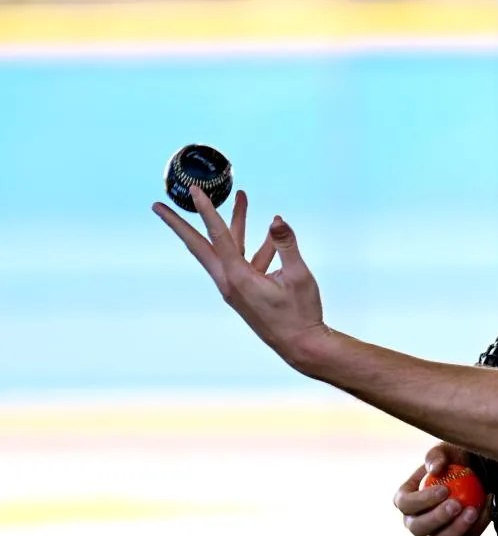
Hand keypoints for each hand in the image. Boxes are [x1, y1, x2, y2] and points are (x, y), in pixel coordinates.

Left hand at [152, 187, 327, 363]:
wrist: (301, 345)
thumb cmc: (301, 313)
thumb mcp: (299, 277)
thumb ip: (286, 245)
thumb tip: (277, 220)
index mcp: (238, 278)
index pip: (218, 236)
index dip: (206, 210)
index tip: (195, 191)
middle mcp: (229, 282)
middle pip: (198, 245)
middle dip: (179, 224)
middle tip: (159, 205)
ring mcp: (235, 288)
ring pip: (225, 249)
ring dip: (234, 224)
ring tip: (242, 198)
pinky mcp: (245, 292)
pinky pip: (244, 261)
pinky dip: (256, 246)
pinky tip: (271, 235)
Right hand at [394, 443, 492, 535]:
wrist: (474, 475)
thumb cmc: (453, 460)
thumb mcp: (446, 450)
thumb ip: (437, 456)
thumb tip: (436, 469)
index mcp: (405, 499)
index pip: (406, 504)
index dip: (422, 500)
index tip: (444, 490)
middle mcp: (414, 521)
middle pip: (418, 528)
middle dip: (438, 518)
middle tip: (457, 504)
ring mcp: (432, 535)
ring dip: (456, 529)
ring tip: (473, 511)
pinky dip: (475, 529)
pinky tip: (486, 510)